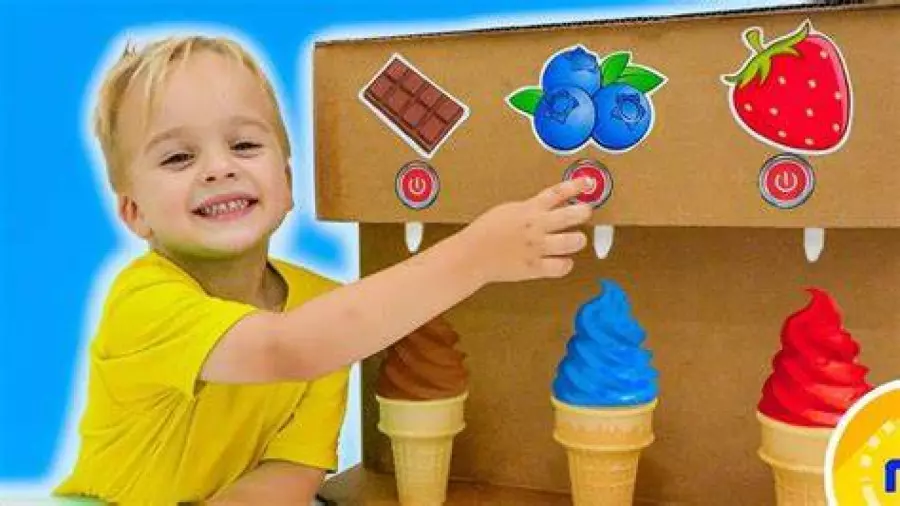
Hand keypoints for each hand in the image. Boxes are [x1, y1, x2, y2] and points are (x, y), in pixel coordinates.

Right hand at [458, 178, 592, 282]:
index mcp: (529, 209)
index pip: (557, 193)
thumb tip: (552, 207)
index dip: (576, 186)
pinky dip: (565, 264)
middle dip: (583, 212)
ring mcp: (537, 247)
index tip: (588, 184)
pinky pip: (561, 266)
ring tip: (576, 239)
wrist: (472, 255)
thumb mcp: (509, 211)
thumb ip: (531, 209)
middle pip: (572, 215)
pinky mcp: (535, 267)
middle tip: (584, 213)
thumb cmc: (486, 232)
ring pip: (573, 242)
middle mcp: (536, 226)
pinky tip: (562, 261)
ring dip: (578, 240)